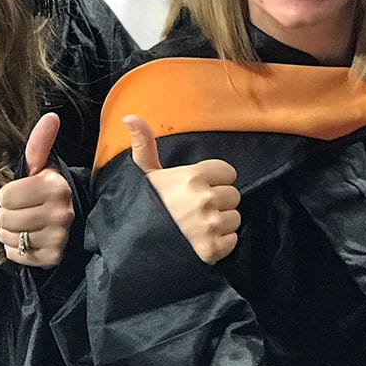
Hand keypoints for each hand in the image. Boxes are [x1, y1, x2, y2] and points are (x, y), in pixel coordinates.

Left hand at [0, 113, 74, 267]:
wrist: (75, 221)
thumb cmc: (50, 192)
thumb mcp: (45, 167)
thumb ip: (41, 143)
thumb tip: (51, 116)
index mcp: (55, 186)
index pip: (5, 196)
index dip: (9, 195)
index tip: (24, 194)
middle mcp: (59, 212)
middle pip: (4, 218)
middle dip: (9, 215)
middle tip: (25, 211)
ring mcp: (58, 237)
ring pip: (8, 238)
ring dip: (11, 233)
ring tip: (27, 225)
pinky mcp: (53, 257)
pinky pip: (15, 255)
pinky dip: (17, 249)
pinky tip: (30, 240)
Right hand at [126, 115, 240, 263]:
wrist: (132, 250)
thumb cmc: (140, 209)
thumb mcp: (143, 175)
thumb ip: (144, 145)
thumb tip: (130, 116)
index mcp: (192, 177)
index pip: (227, 172)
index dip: (215, 180)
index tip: (198, 189)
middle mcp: (204, 199)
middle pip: (233, 195)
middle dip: (219, 203)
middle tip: (196, 211)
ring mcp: (210, 225)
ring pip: (234, 218)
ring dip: (221, 224)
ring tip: (197, 227)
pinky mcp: (213, 249)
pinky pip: (233, 240)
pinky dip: (220, 243)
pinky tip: (200, 242)